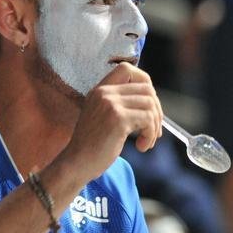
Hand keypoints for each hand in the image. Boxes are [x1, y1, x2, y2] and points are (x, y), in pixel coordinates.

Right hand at [64, 62, 162, 180]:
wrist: (76, 164)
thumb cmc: (91, 146)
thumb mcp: (101, 116)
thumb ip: (119, 104)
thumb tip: (152, 102)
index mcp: (99, 90)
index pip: (127, 68)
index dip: (145, 83)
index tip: (147, 106)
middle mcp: (104, 93)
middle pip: (146, 88)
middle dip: (156, 110)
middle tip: (153, 130)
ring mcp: (110, 104)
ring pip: (150, 104)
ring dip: (154, 125)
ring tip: (146, 141)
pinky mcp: (118, 119)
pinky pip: (148, 120)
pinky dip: (150, 134)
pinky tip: (141, 147)